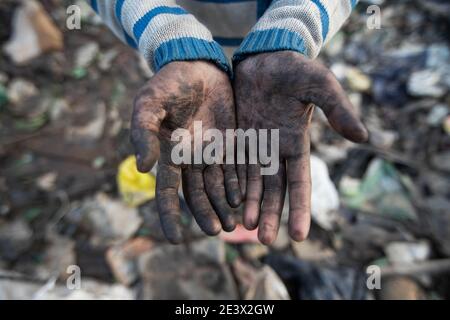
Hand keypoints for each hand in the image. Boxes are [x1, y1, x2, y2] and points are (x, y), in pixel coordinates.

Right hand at [131, 61, 240, 243]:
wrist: (197, 65)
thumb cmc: (168, 83)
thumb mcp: (149, 104)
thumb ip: (143, 133)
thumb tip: (142, 167)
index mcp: (169, 154)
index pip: (167, 193)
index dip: (170, 216)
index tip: (175, 240)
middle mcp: (190, 159)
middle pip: (198, 195)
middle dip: (206, 214)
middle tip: (217, 232)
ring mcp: (212, 152)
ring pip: (218, 187)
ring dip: (224, 206)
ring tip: (234, 225)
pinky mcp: (231, 142)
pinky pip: (236, 169)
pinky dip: (238, 186)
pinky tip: (243, 199)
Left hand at [234, 51, 367, 244]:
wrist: (265, 58)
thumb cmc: (296, 69)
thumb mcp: (321, 85)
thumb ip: (338, 110)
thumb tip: (363, 137)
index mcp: (297, 144)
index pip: (300, 183)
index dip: (299, 209)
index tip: (298, 236)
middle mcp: (274, 152)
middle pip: (273, 190)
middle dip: (270, 214)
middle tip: (264, 240)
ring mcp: (253, 146)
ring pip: (250, 183)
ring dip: (248, 205)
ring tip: (244, 227)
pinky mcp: (234, 138)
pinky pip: (230, 166)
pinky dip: (229, 184)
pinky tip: (224, 202)